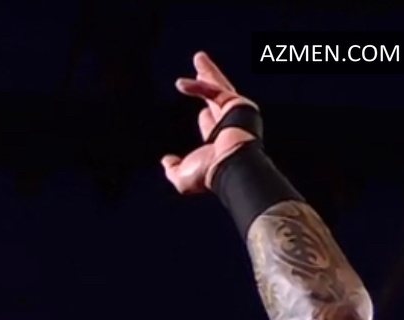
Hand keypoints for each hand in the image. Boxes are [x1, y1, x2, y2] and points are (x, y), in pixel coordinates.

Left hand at [162, 52, 258, 195]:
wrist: (230, 166)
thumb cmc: (210, 175)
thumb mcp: (183, 177)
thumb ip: (173, 170)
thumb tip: (165, 162)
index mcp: (219, 142)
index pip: (211, 124)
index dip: (206, 118)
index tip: (202, 114)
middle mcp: (228, 125)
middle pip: (216, 99)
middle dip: (209, 84)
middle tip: (202, 71)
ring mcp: (235, 112)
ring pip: (219, 87)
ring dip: (208, 72)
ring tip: (198, 58)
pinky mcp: (237, 103)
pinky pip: (214, 91)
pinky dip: (197, 86)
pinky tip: (180, 84)